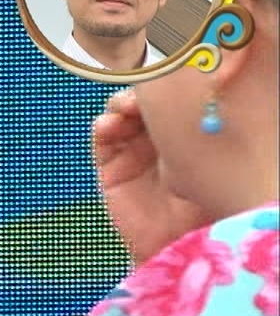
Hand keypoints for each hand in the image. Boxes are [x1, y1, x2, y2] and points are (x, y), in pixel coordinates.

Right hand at [92, 90, 208, 264]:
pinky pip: (103, 139)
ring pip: (122, 113)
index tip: (168, 72)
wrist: (187, 244)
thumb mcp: (208, 155)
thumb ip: (195, 124)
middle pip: (146, 101)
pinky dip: (104, 126)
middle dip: (144, 89)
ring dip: (122, 104)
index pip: (173, 95)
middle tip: (147, 86)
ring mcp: (134, 152)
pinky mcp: (112, 169)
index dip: (167, 81)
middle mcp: (161, 138)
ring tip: (130, 106)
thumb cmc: (212, 201)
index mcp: (188, 130)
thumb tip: (198, 82)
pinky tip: (111, 124)